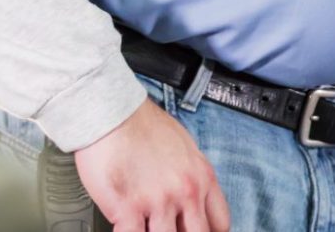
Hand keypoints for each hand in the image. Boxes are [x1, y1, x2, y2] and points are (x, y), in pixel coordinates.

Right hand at [72, 98, 230, 231]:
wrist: (114, 114)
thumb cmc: (144, 127)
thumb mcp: (186, 150)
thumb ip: (190, 177)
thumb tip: (188, 201)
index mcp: (202, 178)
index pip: (220, 223)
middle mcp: (186, 192)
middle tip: (169, 229)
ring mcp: (158, 201)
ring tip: (147, 227)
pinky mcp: (128, 207)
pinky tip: (125, 228)